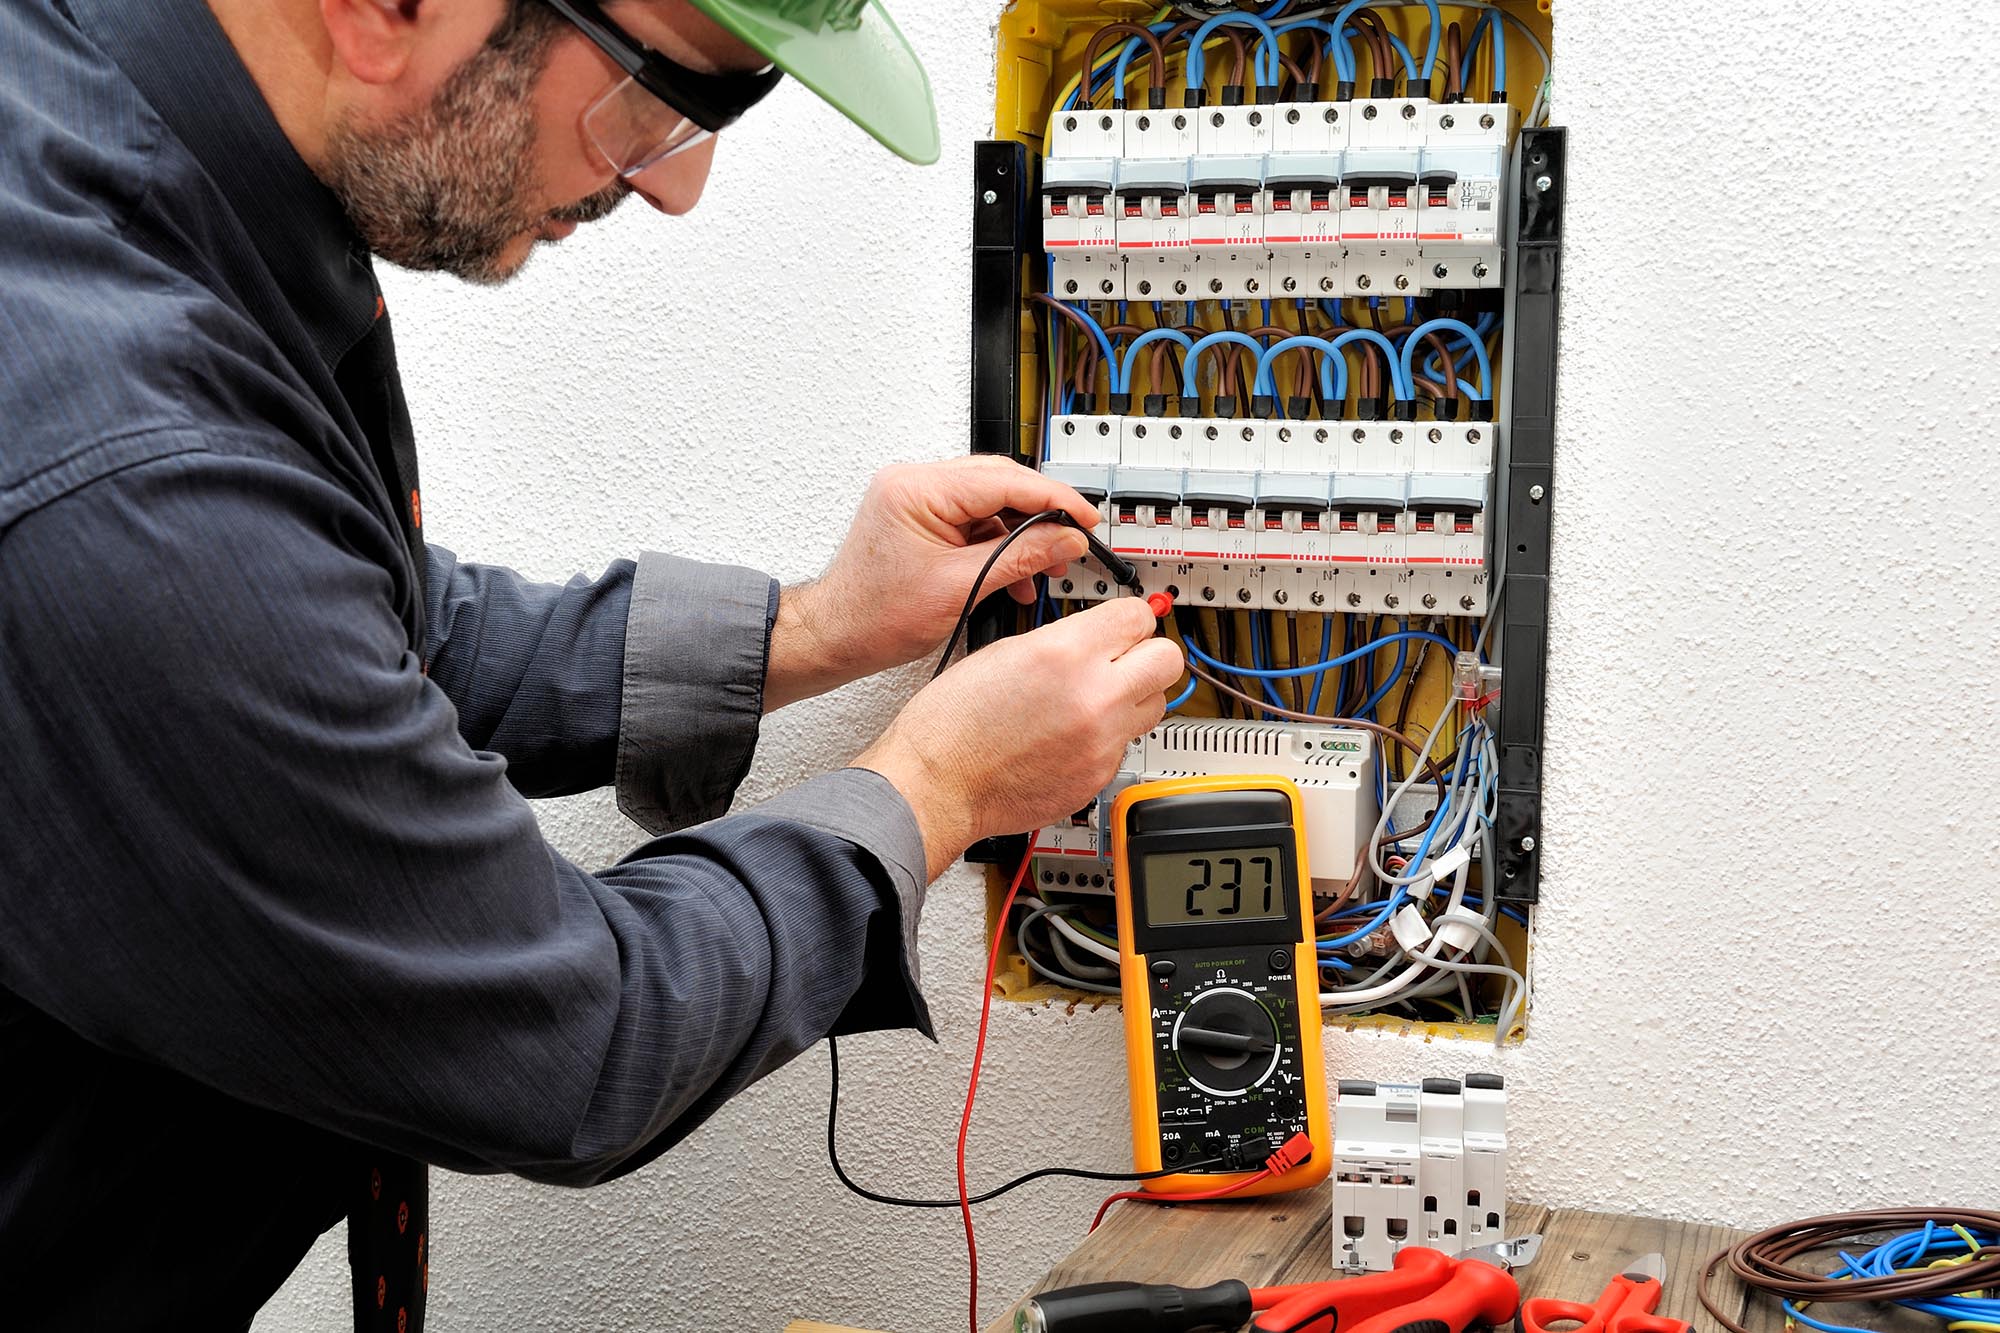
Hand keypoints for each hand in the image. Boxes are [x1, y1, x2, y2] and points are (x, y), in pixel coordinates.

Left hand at [764, 457, 1099, 711]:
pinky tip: (1016, 574)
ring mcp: (916, 499)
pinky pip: (974, 520)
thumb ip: (1020, 558)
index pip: (1003, 480)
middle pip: (1000, 483)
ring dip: (1022, 535)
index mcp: (916, 490)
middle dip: (1041, 515)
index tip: (1084, 517)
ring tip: (1044, 567)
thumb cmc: (874, 617)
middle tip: (1073, 539)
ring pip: (991, 502)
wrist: (838, 638)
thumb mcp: (960, 588)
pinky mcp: (921, 519)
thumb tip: (1065, 540)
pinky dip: (1000, 545)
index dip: (1053, 500)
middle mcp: (913, 484)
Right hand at [855, 598, 1183, 881]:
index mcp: (1066, 654)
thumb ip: (1065, 640)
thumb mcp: (1005, 651)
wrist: (937, 783)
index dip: (1131, 617)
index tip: (1124, 625)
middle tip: (1125, 658)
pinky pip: (1126, 744)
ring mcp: (1101, 742)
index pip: (1139, 616)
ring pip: (1157, 705)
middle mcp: (1094, 697)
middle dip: (1147, 654)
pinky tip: (1072, 735)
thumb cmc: (953, 721)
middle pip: (1168, 660)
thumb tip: (1100, 636)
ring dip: (1134, 696)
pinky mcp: (1099, 776)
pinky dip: (1107, 736)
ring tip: (1098, 699)